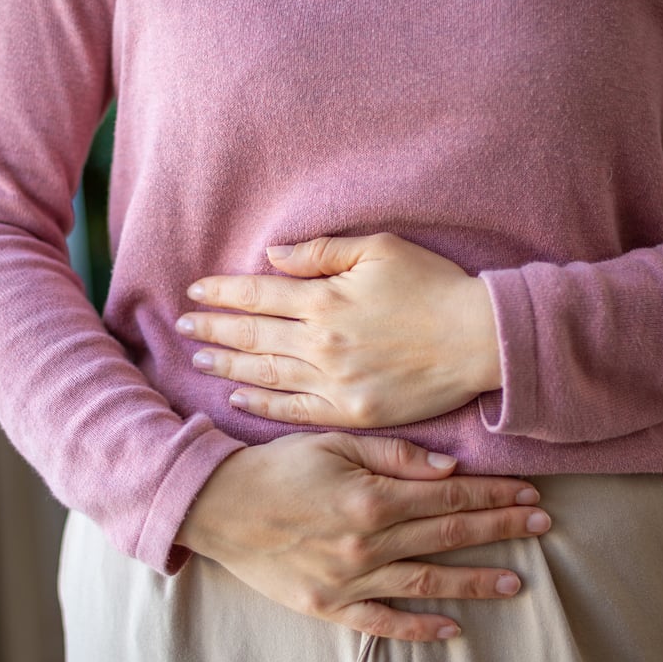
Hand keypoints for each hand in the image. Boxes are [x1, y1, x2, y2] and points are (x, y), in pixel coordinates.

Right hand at [175, 432, 550, 641]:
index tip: (529, 493)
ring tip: (517, 582)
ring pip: (427, 583)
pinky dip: (418, 628)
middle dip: (501, 528)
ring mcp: (350, 580)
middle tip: (542, 526)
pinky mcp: (329, 606)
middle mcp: (368, 543)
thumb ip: (394, 457)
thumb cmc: (275, 467)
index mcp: (372, 497)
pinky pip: (382, 622)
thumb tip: (448, 469)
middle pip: (449, 534)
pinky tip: (452, 629)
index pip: (450, 495)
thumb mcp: (333, 443)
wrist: (215, 506)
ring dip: (476, 582)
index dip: (494, 494)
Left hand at [176, 232, 501, 427]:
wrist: (480, 340)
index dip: (222, 292)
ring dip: (227, 367)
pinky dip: (262, 405)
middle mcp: (321, 343)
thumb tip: (273, 256)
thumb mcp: (381, 249)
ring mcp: (334, 382)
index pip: (258, 294)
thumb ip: (322, 252)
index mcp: (325, 300)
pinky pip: (295, 410)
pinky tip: (238, 398)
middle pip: (252, 336)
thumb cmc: (435, 286)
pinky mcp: (351, 413)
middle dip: (212, 329)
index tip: (196, 291)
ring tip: (197, 360)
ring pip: (265, 374)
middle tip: (182, 325)